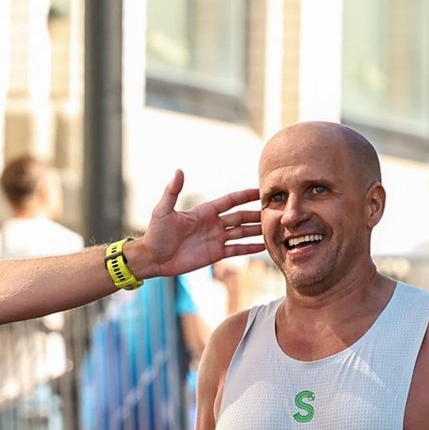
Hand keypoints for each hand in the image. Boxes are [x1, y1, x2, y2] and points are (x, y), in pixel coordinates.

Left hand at [128, 172, 264, 280]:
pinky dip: (249, 248)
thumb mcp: (163, 211)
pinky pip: (236, 249)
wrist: (153, 258)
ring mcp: (215, 239)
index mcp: (204, 211)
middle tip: (275, 211)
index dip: (245, 195)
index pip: (230, 200)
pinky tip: (264, 247)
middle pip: (241, 216)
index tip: (262, 190)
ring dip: (256, 230)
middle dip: (257, 213)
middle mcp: (213, 223)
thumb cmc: (155, 233)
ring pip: (242, 232)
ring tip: (274, 228)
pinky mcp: (215, 254)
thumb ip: (172, 192)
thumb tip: (178, 171)